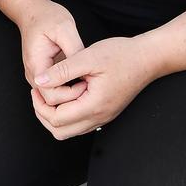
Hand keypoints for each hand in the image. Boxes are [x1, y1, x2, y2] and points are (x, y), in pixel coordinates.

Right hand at [13, 0, 87, 106]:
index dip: (69, 94)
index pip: (50, 94)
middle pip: (51, 100)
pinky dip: (67, 89)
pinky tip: (81, 81)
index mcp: (37, 64)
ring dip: (69, 95)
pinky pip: (54, 89)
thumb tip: (84, 69)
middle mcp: (33, 74)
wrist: (33, 11)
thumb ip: (73, 49)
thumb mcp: (64, 28)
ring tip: (88, 84)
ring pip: (52, 97)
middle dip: (71, 98)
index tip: (86, 82)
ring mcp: (37, 75)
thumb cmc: (48, 17)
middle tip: (90, 85)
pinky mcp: (44, 73)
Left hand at [30, 35, 159, 138]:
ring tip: (48, 94)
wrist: (148, 58)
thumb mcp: (88, 56)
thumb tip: (39, 81)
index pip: (57, 119)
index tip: (37, 87)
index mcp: (94, 105)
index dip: (41, 104)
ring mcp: (103, 118)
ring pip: (69, 131)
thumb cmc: (121, 54)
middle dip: (43, 114)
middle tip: (38, 93)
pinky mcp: (105, 113)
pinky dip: (66, 115)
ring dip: (54, 116)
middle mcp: (99, 117)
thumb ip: (62, 70)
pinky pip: (79, 124)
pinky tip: (63, 96)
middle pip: (60, 131)